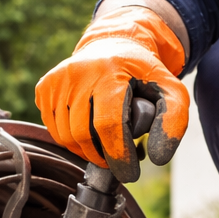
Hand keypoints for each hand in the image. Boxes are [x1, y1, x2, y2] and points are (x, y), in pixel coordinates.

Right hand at [35, 7, 188, 182]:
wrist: (112, 44)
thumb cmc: (143, 74)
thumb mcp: (171, 91)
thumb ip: (174, 122)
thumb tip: (157, 158)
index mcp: (110, 72)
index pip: (108, 125)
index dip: (119, 155)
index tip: (130, 173)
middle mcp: (78, 72)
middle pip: (83, 135)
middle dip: (102, 156)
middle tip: (118, 159)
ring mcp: (57, 79)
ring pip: (65, 136)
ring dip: (85, 151)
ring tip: (105, 145)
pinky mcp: (44, 87)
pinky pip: (53, 128)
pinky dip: (70, 139)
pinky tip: (87, 131)